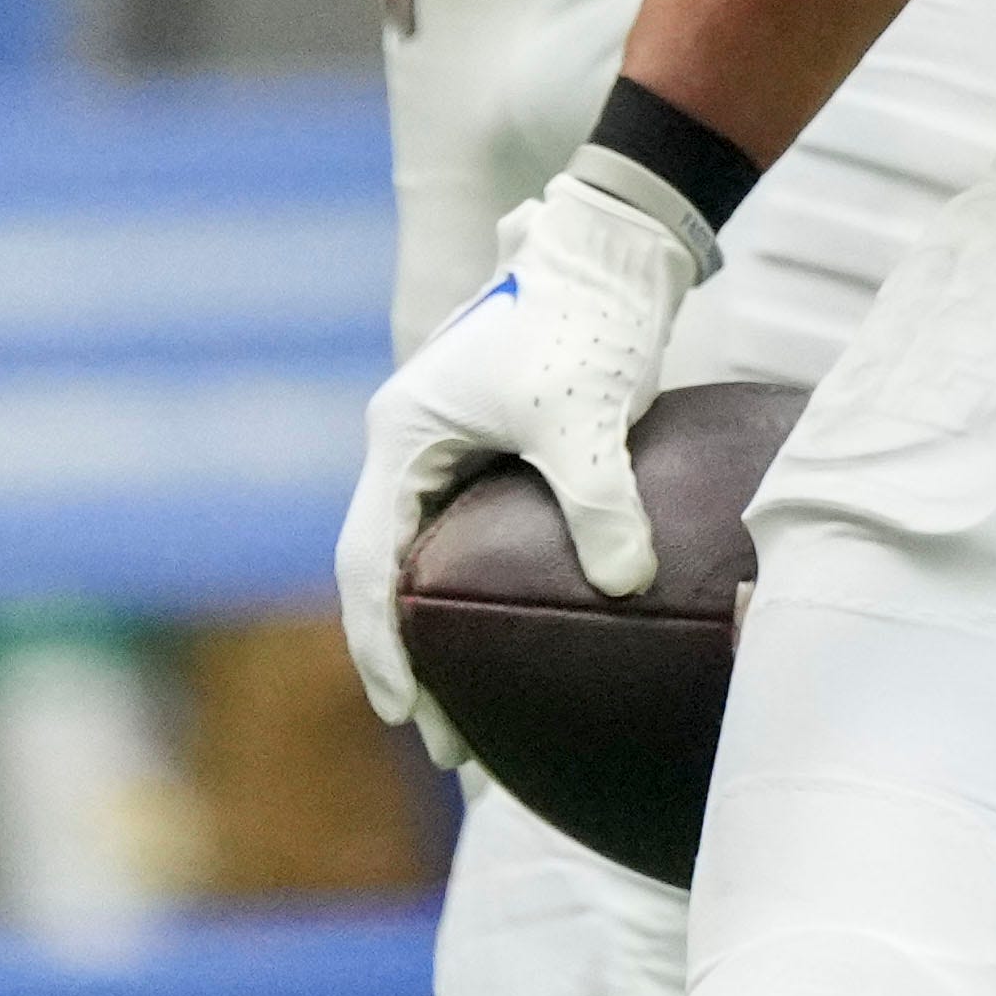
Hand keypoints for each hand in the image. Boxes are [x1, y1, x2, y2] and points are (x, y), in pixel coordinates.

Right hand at [334, 164, 709, 749]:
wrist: (620, 244)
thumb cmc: (588, 318)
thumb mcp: (588, 416)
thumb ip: (600, 499)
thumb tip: (625, 584)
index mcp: (403, 438)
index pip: (371, 565)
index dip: (381, 647)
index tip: (407, 715)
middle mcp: (414, 444)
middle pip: (393, 575)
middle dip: (412, 665)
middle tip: (450, 751)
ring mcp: (453, 445)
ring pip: (431, 561)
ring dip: (447, 639)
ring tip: (483, 724)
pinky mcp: (499, 444)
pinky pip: (475, 539)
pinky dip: (484, 597)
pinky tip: (527, 645)